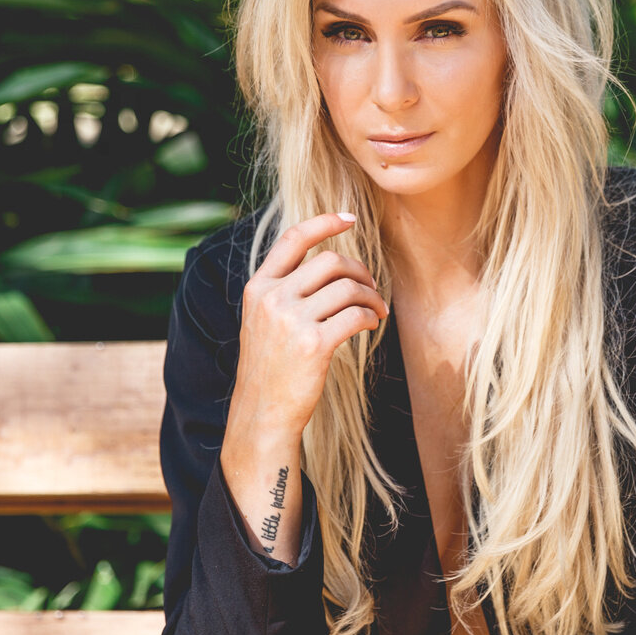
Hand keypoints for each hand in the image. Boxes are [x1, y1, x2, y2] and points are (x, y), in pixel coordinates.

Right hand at [228, 211, 388, 434]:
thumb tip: (328, 265)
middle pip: (330, 261)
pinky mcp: (314, 344)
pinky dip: (371, 316)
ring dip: (371, 296)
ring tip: (377, 311)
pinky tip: (371, 324)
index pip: (293, 239)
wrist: (261, 415)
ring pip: (348, 288)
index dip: (323, 223)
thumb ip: (284, 291)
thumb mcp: (262, 322)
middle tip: (371, 288)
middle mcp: (272, 298)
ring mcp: (291, 320)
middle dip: (359, 270)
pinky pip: (356, 315)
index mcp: (258, 288)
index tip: (349, 219)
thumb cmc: (270, 369)